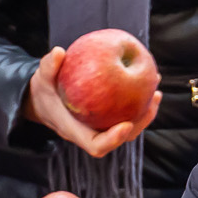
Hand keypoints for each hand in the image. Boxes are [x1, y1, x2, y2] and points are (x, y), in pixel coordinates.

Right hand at [23, 47, 159, 158]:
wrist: (44, 100)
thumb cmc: (43, 91)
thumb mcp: (41, 79)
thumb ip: (48, 68)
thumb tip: (59, 52)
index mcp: (75, 130)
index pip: (96, 145)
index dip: (113, 139)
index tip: (125, 124)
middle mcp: (91, 132)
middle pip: (120, 138)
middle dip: (139, 124)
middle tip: (152, 100)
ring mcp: (101, 126)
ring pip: (128, 128)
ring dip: (145, 114)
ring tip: (156, 92)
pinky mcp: (107, 118)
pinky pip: (127, 114)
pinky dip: (140, 102)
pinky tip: (149, 82)